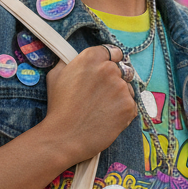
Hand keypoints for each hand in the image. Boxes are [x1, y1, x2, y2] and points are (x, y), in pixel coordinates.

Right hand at [42, 45, 137, 162]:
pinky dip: (123, 111)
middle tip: (103, 94)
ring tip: (103, 109)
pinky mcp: (129, 106)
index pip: (113, 52)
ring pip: (128, 88)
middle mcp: (109, 69)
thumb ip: (68, 62)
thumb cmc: (58, 108)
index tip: (107, 70)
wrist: (65, 137)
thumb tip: (72, 58)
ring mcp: (121, 88)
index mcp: (91, 58)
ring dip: (120, 95)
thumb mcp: (56, 76)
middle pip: (122, 69)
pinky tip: (108, 118)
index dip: (111, 61)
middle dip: (115, 79)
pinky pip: (131, 105)